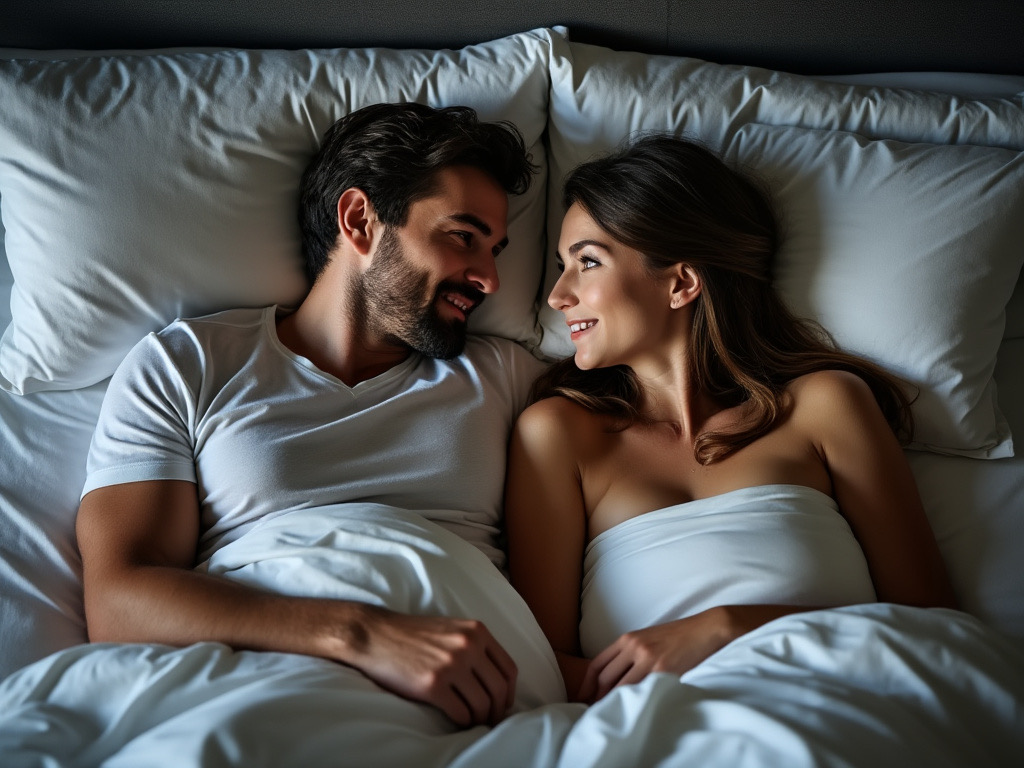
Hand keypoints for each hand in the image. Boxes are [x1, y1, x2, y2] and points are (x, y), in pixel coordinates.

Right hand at [344, 606, 517, 727]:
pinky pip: (461, 713)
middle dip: (498, 710)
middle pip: (499, 689)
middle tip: (492, 720)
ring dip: (481, 718)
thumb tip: (495, 677)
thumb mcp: (452, 628)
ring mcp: (451, 665)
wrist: (376, 635)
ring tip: (473, 721)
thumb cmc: (412, 634)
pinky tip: (457, 718)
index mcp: (476, 631)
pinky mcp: (433, 684)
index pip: (509, 668)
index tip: (504, 703)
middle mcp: (468, 646)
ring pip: (482, 704)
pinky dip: (463, 721)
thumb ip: (474, 645)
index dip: (510, 692)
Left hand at [578, 607, 732, 702]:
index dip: (587, 685)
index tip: (584, 698)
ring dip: (615, 703)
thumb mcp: (647, 639)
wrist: (705, 630)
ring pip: (621, 688)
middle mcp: (634, 647)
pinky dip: (637, 702)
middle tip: (596, 712)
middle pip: (605, 678)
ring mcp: (648, 659)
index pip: (597, 664)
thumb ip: (630, 654)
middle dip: (598, 698)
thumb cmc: (677, 636)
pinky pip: (643, 691)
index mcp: (627, 638)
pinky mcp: (664, 670)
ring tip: (613, 716)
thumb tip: (613, 679)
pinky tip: (636, 710)